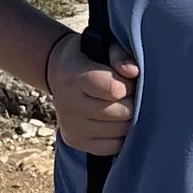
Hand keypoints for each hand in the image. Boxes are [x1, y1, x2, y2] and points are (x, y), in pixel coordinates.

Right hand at [45, 30, 138, 155]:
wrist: (59, 73)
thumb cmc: (90, 57)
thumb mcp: (103, 45)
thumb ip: (120, 55)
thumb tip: (133, 72)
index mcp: (73, 75)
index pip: (113, 89)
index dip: (129, 86)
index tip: (128, 80)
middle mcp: (67, 103)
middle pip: (120, 112)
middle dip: (132, 103)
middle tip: (130, 94)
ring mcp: (70, 125)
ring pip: (118, 131)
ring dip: (129, 119)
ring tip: (123, 106)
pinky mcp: (75, 141)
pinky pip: (112, 147)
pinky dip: (120, 136)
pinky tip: (116, 121)